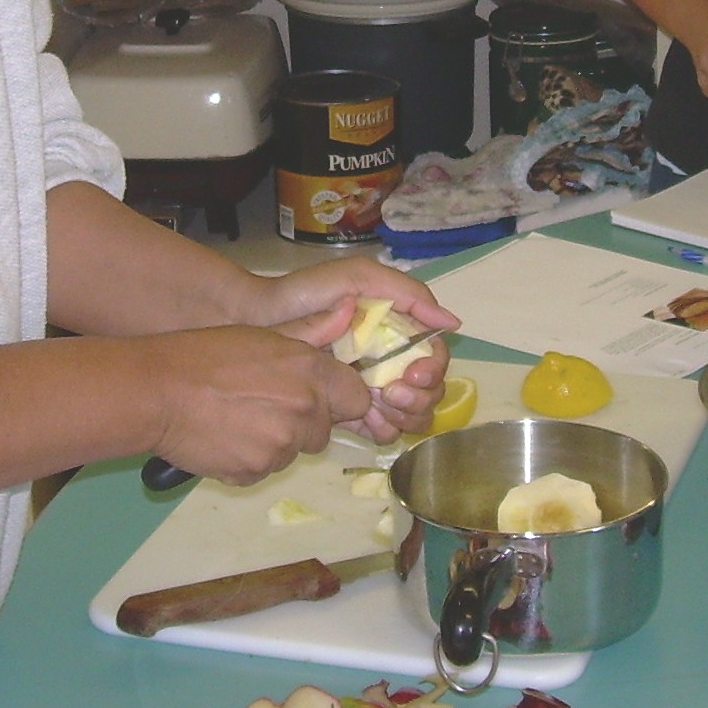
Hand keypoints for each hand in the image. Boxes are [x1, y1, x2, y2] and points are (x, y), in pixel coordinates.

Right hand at [144, 324, 378, 487]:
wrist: (158, 391)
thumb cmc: (205, 355)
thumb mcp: (261, 335)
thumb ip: (311, 332)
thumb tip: (349, 308)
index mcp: (310, 371)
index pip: (357, 398)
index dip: (339, 400)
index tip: (317, 398)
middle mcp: (305, 410)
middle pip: (324, 429)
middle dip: (302, 423)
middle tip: (263, 406)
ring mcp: (282, 446)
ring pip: (292, 451)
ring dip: (274, 442)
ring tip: (236, 420)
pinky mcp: (256, 472)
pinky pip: (263, 470)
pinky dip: (248, 460)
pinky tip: (223, 438)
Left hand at [242, 261, 458, 447]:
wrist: (255, 322)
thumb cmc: (306, 294)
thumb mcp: (359, 278)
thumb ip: (408, 294)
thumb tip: (452, 323)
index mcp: (396, 329)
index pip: (434, 356)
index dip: (432, 369)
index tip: (412, 373)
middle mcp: (389, 358)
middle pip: (429, 389)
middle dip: (420, 395)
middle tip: (390, 391)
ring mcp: (369, 386)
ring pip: (411, 413)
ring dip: (406, 415)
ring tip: (379, 405)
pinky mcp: (348, 409)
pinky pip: (381, 428)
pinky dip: (384, 429)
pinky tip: (369, 423)